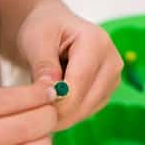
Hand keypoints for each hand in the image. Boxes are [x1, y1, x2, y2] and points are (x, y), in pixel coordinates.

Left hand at [15, 1, 123, 130]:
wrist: (53, 28)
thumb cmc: (44, 29)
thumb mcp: (36, 40)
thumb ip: (44, 65)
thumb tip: (51, 91)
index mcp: (97, 43)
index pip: (79, 84)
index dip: (57, 103)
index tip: (34, 109)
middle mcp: (112, 61)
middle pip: (86, 101)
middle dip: (58, 113)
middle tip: (31, 114)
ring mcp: (112, 78)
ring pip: (87, 110)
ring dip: (62, 116)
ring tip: (39, 107)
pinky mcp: (106, 91)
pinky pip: (87, 112)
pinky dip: (68, 114)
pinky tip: (51, 106)